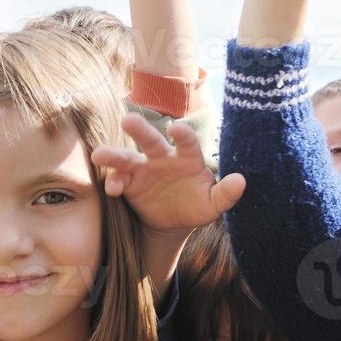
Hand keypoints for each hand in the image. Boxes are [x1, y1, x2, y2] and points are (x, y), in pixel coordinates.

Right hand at [92, 114, 244, 233]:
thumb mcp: (213, 204)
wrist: (174, 220)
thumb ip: (226, 193)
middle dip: (140, 130)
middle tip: (128, 120)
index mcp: (187, 158)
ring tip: (99, 155)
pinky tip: (113, 190)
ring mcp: (143, 168)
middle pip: (150, 140)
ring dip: (114, 155)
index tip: (175, 128)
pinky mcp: (129, 183)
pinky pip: (118, 179)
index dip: (182, 134)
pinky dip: (113, 182)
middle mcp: (163, 157)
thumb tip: (241, 181)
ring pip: (126, 157)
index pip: (186, 142)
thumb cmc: (196, 205)